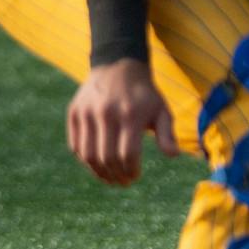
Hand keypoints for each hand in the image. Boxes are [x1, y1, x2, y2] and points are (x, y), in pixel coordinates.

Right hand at [66, 59, 176, 185]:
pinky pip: (76, 145)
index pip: (128, 153)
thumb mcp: (161, 110)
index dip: (131, 170)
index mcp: (130, 114)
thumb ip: (167, 134)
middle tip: (123, 182)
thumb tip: (174, 155)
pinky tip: (97, 165)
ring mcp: (87, 112)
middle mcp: (106, 113)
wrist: (118, 65)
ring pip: (88, 155)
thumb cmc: (144, 94)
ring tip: (109, 179)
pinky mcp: (74, 112)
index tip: (135, 177)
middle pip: (107, 157)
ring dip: (98, 173)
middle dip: (116, 175)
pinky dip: (86, 160)